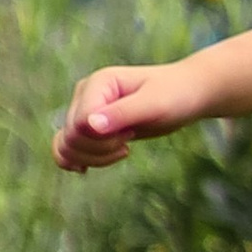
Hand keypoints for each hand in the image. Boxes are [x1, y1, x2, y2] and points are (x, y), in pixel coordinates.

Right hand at [53, 61, 197, 171]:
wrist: (185, 95)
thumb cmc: (174, 95)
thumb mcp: (154, 105)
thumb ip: (122, 113)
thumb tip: (90, 126)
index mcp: (98, 83)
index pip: (80, 122)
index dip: (103, 138)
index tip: (131, 133)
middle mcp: (85, 94)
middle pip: (72, 136)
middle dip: (100, 149)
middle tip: (127, 141)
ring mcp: (85, 110)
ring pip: (67, 145)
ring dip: (91, 158)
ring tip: (121, 149)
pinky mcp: (89, 126)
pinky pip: (66, 147)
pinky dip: (74, 160)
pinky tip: (87, 168)